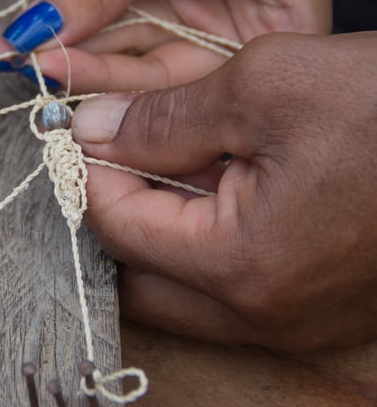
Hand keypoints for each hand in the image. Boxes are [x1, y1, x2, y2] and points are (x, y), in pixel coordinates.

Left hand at [0, 0, 330, 92]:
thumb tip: (43, 33)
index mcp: (286, 20)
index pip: (204, 83)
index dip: (131, 89)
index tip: (63, 78)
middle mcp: (249, 22)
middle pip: (166, 73)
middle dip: (96, 67)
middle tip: (32, 67)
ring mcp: (207, 4)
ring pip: (136, 45)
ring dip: (79, 45)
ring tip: (21, 49)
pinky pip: (122, 14)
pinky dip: (82, 18)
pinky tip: (38, 28)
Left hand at [71, 32, 376, 350]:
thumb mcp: (263, 84)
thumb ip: (164, 117)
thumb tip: (96, 131)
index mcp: (243, 266)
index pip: (120, 230)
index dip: (90, 173)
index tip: (79, 127)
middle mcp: (268, 316)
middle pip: (144, 282)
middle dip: (118, 214)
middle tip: (118, 149)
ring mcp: (303, 322)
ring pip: (190, 292)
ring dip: (165, 230)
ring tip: (171, 157)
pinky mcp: (328, 309)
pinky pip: (240, 289)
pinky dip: (213, 241)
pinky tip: (223, 180)